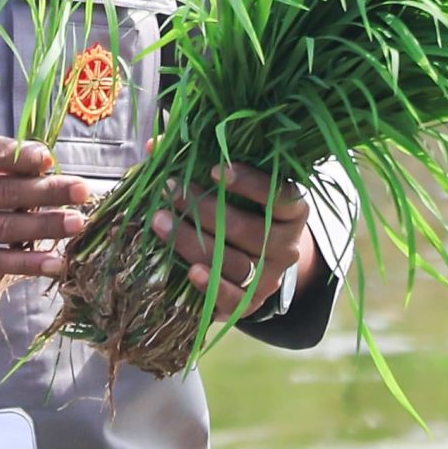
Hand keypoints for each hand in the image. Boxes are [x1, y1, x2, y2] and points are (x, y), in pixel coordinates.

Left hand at [150, 163, 313, 320]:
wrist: (260, 260)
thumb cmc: (243, 210)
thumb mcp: (233, 186)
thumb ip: (203, 162)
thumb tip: (154, 144)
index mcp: (293, 211)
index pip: (281, 195)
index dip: (250, 182)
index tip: (215, 170)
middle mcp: (288, 245)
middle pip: (248, 230)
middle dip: (204, 209)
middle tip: (171, 191)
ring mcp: (271, 277)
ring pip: (235, 263)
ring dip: (193, 242)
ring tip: (161, 222)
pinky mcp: (252, 303)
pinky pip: (236, 300)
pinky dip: (214, 287)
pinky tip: (191, 271)